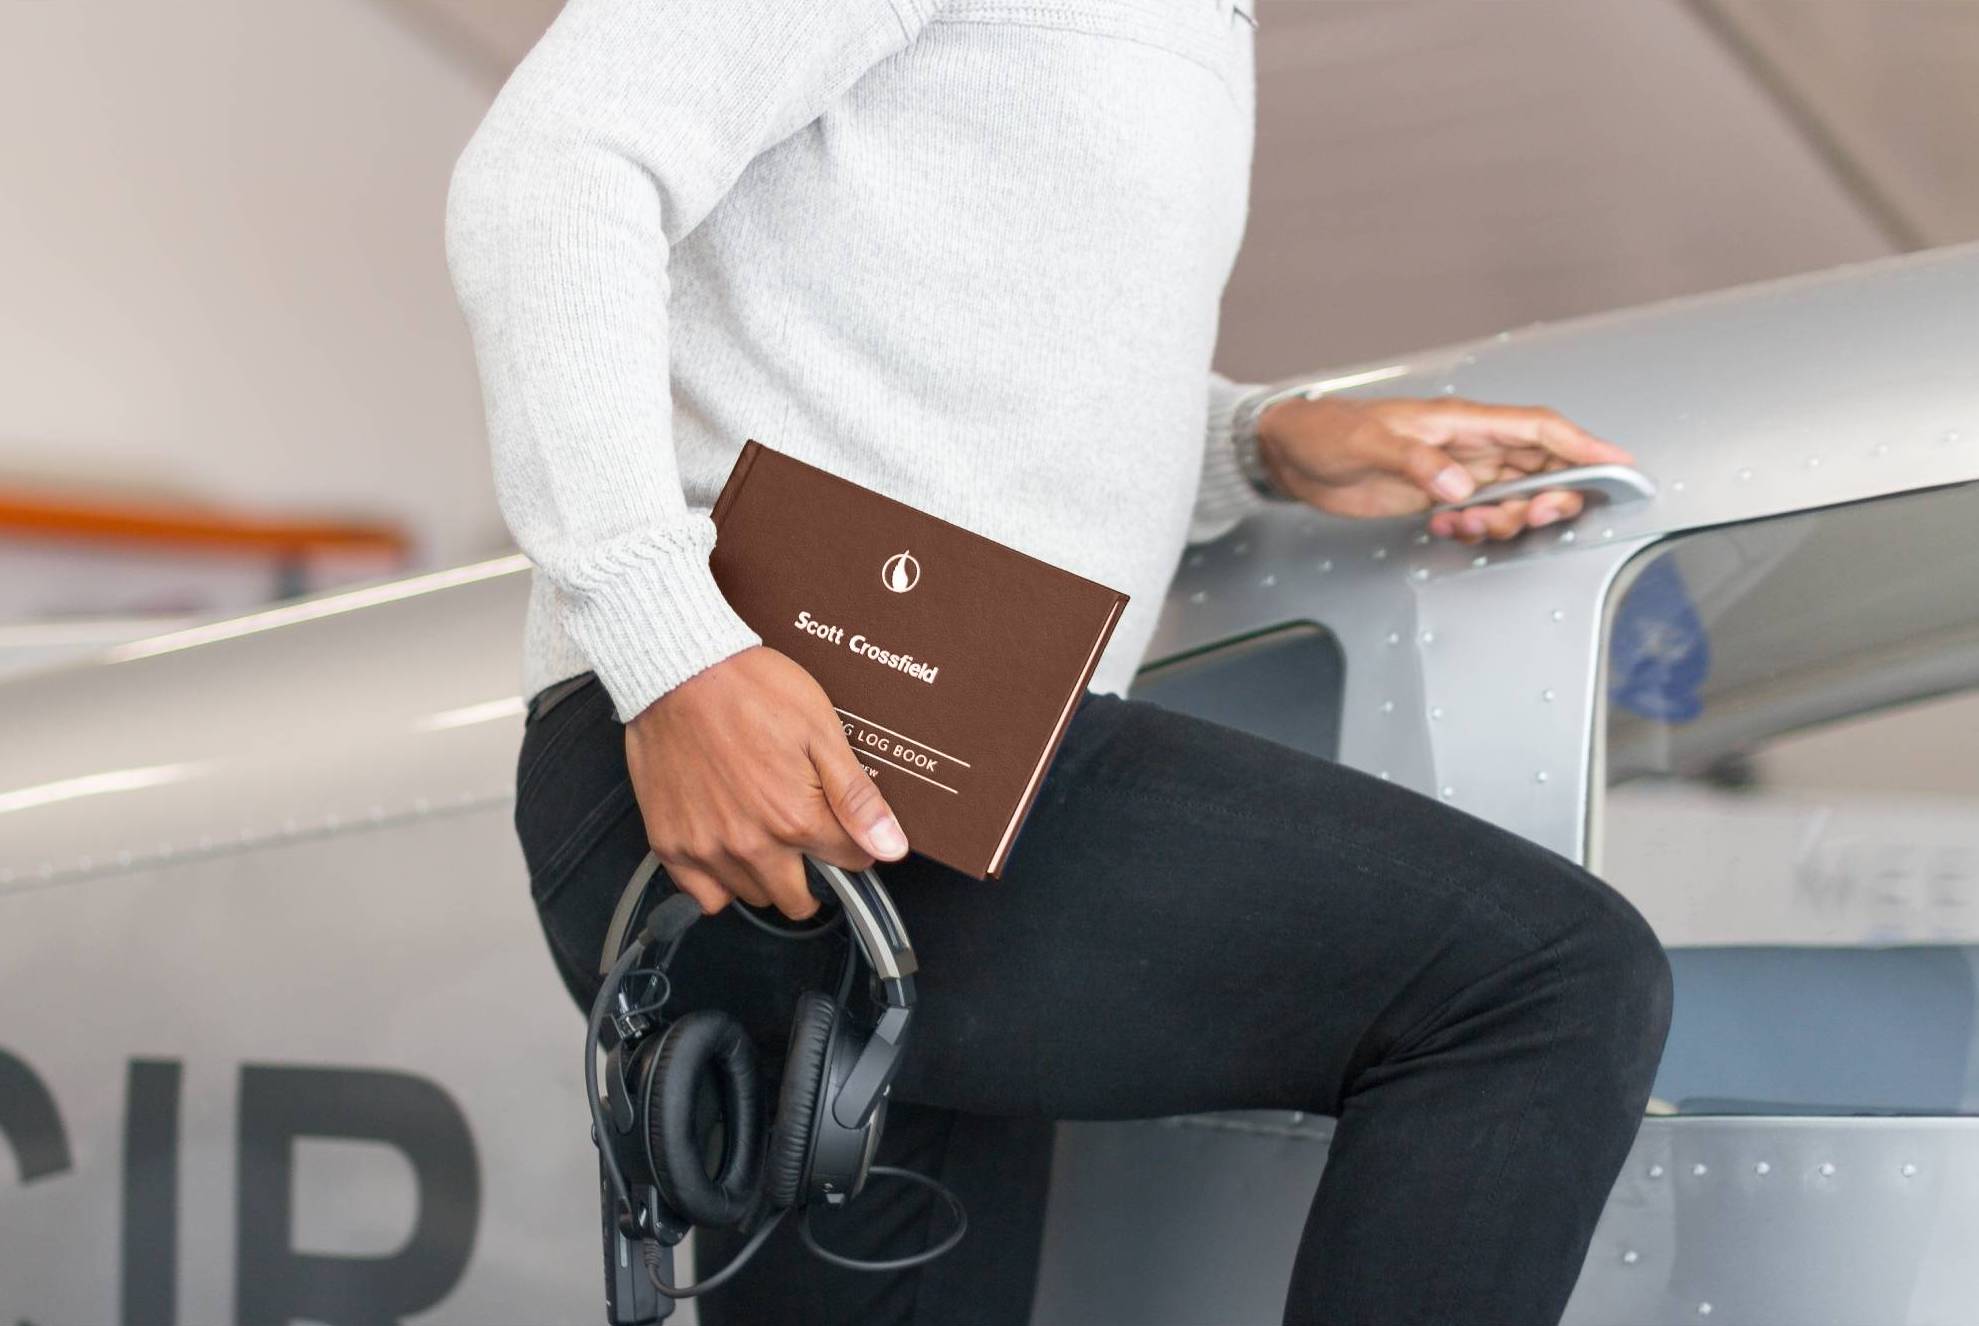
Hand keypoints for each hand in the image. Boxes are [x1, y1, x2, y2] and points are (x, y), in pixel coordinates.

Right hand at [624, 645, 908, 918]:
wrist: (680, 668)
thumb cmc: (749, 688)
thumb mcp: (820, 731)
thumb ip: (856, 798)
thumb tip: (890, 845)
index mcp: (795, 818)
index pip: (849, 864)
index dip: (853, 845)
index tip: (842, 828)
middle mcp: (751, 844)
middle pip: (798, 898)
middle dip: (811, 873)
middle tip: (801, 834)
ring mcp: (707, 848)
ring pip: (753, 897)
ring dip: (765, 876)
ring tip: (761, 829)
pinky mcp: (670, 844)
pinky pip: (704, 896)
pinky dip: (718, 882)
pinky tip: (726, 847)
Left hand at [1254, 396, 1634, 542]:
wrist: (1293, 454)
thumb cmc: (1327, 432)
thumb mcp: (1370, 444)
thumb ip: (1418, 463)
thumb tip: (1462, 485)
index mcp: (1461, 421)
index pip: (1538, 428)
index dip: (1583, 444)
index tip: (1618, 464)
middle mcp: (1468, 445)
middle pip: (1540, 466)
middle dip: (1549, 496)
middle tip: (1531, 516)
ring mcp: (1456, 472)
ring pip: (1514, 496)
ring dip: (1504, 519)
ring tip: (1463, 523)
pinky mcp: (1440, 496)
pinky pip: (1482, 513)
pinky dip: (1474, 527)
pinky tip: (1445, 526)